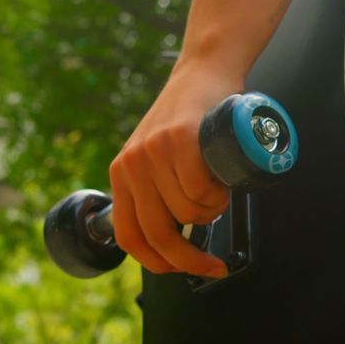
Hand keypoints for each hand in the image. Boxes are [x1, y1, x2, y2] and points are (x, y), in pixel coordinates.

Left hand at [109, 58, 242, 277]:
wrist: (206, 72)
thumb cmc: (192, 118)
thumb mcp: (159, 156)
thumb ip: (156, 188)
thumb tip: (173, 237)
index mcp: (122, 174)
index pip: (128, 236)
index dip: (156, 263)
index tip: (181, 272)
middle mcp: (132, 164)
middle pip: (159, 233)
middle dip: (191, 260)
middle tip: (213, 263)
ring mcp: (153, 150)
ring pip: (187, 212)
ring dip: (212, 213)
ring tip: (218, 192)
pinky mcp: (178, 138)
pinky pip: (200, 189)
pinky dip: (218, 194)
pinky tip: (222, 180)